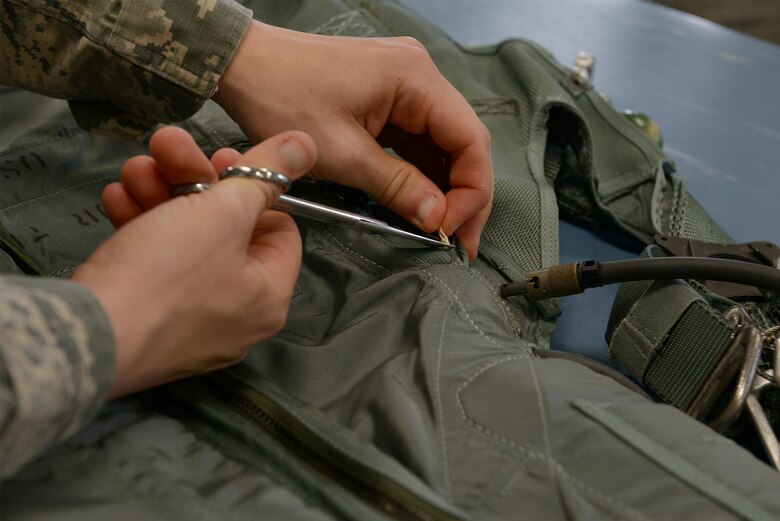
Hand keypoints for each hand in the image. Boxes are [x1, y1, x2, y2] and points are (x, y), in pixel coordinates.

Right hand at [71, 127, 316, 397]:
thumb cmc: (170, 273)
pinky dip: (138, 228)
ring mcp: (189, 322)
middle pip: (227, 230)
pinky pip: (154, 267)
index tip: (223, 159)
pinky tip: (115, 198)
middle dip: (193, 180)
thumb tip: (306, 143)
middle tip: (167, 147)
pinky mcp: (146, 321)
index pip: (280, 229)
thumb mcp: (224, 213)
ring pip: (184, 243)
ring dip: (159, 195)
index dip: (255, 189)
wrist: (87, 336)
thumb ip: (266, 175)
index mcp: (270, 295)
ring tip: (133, 169)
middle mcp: (237, 315)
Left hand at [213, 21, 492, 258]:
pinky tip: (418, 202)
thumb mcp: (342, 153)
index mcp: (416, 78)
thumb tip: (437, 220)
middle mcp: (419, 75)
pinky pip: (415, 139)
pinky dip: (419, 172)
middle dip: (463, 195)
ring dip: (443, 187)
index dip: (470, 193)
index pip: (470, 141)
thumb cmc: (282, 98)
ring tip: (440, 230)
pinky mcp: (386, 97)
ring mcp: (404, 85)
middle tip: (457, 242)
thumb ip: (397, 186)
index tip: (449, 232)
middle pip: (461, 142)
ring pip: (440, 144)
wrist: (241, 63)